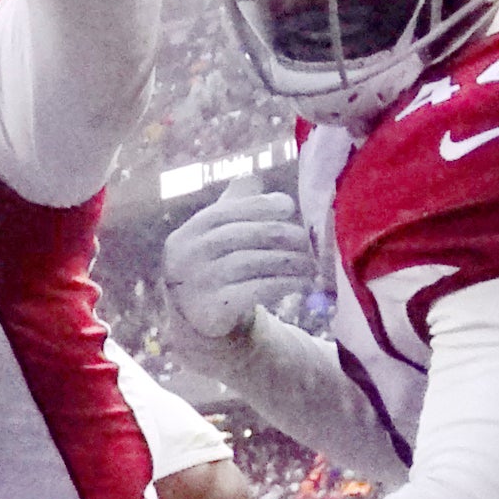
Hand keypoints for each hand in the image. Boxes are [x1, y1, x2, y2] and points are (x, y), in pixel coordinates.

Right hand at [159, 179, 319, 344]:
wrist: (196, 320)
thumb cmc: (212, 268)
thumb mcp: (214, 236)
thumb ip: (231, 207)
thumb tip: (252, 179)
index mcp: (188, 232)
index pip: (227, 211)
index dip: (260, 206)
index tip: (288, 207)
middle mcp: (187, 256)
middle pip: (242, 235)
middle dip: (282, 234)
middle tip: (307, 241)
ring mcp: (198, 283)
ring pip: (251, 262)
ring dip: (288, 261)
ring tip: (310, 263)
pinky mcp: (214, 309)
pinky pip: (255, 290)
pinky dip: (283, 283)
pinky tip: (301, 282)